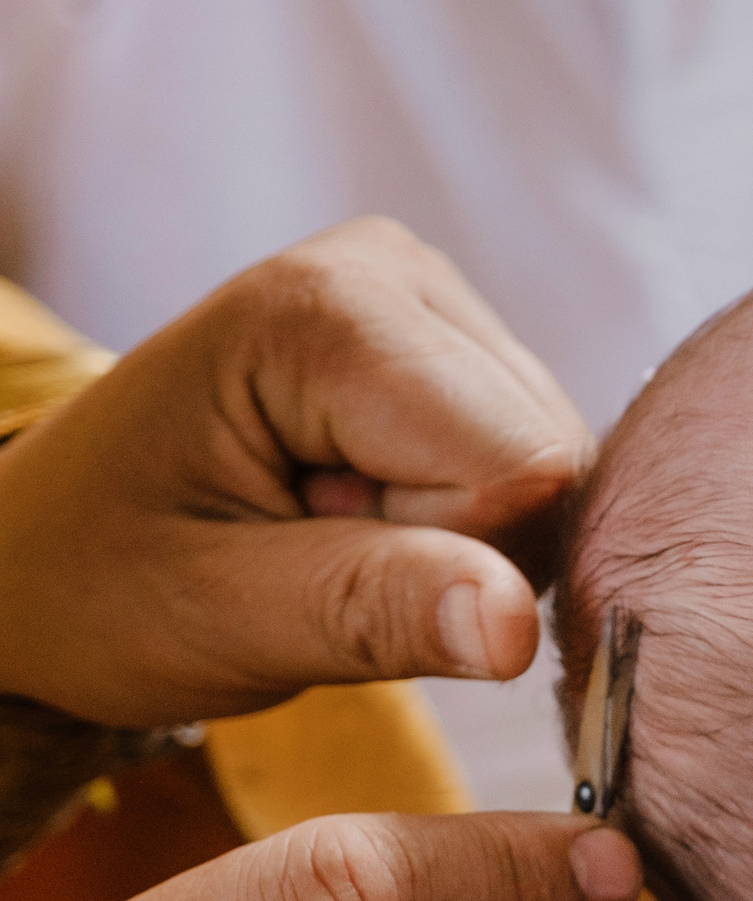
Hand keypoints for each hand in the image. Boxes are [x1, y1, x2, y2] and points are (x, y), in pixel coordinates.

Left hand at [0, 219, 589, 726]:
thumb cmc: (98, 584)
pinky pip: (533, 458)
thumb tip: (517, 630)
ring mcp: (428, 296)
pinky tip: (357, 508)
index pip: (518, 469)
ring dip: (460, 538)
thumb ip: (372, 611)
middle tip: (311, 545)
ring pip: (553, 464)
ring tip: (321, 527)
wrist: (40, 552)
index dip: (449, 560)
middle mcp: (397, 271)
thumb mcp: (217, 617)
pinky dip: (463, 518)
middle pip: (547, 458)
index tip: (311, 554)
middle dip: (457, 547)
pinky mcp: (451, 338)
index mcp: (327, 311)